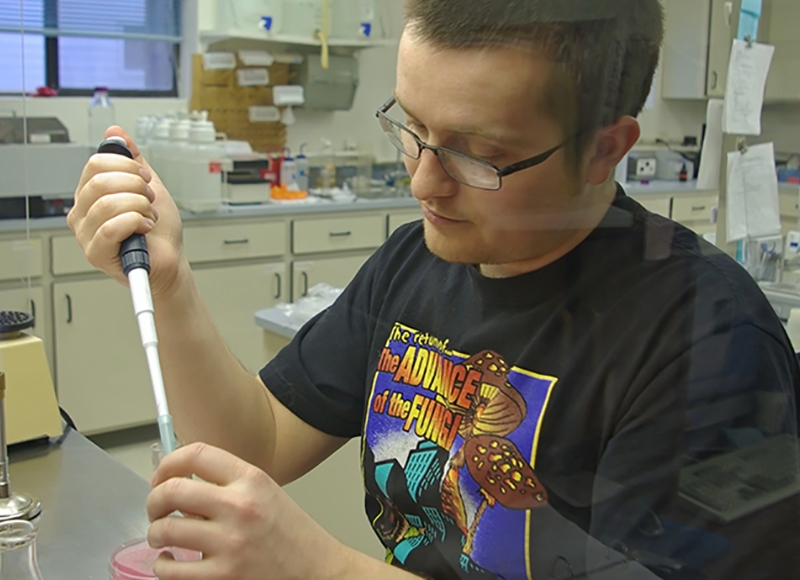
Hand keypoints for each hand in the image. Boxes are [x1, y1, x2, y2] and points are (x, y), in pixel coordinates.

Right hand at [68, 126, 184, 297]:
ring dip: (139, 207)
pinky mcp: (95, 253)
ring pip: (108, 203)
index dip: (127, 166)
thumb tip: (115, 132)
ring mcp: (85, 233)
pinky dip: (136, 223)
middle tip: (149, 200)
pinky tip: (145, 228)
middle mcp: (83, 212)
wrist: (171, 260)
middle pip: (100, 181)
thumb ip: (132, 159)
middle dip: (136, 187)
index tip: (145, 179)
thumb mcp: (149, 186)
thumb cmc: (159, 229)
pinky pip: (110, 227)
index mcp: (90, 194)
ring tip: (149, 216)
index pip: (96, 164)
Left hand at [146, 443, 349, 579]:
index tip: (161, 475)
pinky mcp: (223, 577)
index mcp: (251, 479)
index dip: (168, 463)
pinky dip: (162, 566)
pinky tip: (170, 562)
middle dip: (154, 500)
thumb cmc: (291, 534)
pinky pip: (170, 570)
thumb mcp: (265, 493)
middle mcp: (240, 506)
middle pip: (172, 490)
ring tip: (162, 535)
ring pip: (165, 530)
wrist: (317, 570)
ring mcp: (230, 543)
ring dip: (155, 533)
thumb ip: (228, 483)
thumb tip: (180, 481)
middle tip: (155, 508)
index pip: (196, 454)